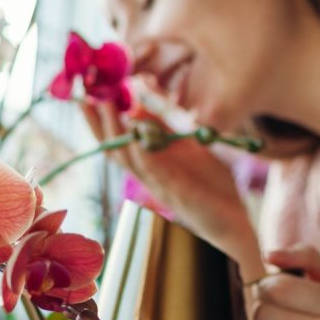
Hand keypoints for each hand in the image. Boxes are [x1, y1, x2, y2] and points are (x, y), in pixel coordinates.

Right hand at [80, 100, 258, 266]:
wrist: (235, 222)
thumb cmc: (211, 185)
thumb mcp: (187, 148)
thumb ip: (166, 128)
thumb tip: (140, 105)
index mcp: (149, 165)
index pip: (116, 142)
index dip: (99, 122)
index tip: (87, 97)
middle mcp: (147, 176)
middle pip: (113, 150)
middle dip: (97, 125)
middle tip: (84, 98)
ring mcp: (158, 185)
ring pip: (128, 159)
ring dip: (115, 132)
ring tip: (105, 106)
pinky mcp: (175, 193)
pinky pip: (153, 171)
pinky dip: (141, 153)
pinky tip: (134, 135)